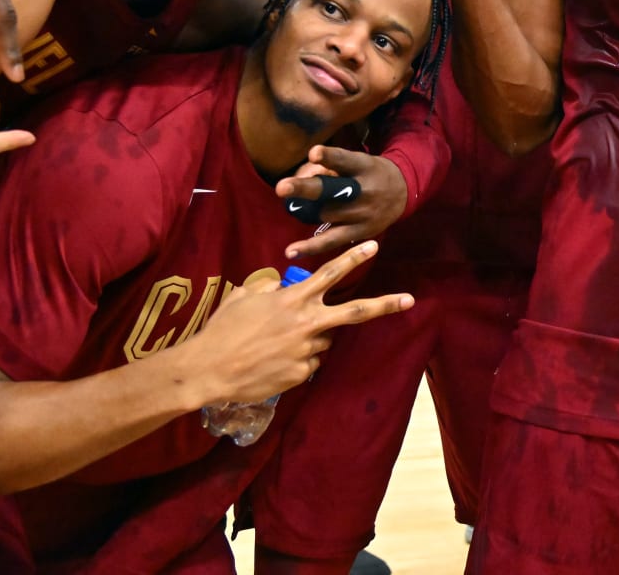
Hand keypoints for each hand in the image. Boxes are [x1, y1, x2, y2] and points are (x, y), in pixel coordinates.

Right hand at [186, 240, 412, 406]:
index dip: (353, 258)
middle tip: (409, 300)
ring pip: (323, 340)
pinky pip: (309, 362)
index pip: (330, 273)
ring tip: (277, 343)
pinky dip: (297, 360)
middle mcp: (307, 322)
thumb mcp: (243, 297)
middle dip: (385, 304)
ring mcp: (307, 350)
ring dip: (311, 338)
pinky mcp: (302, 373)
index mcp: (293, 299)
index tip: (374, 245)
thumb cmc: (222, 330)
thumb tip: (282, 286)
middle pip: (354, 312)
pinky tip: (273, 362)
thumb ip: (268, 289)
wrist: (209, 370)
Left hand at [278, 145, 407, 261]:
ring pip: (324, 213)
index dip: (329, 156)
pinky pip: (331, 241)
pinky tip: (291, 251)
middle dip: (306, 188)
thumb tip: (298, 179)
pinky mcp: (359, 232)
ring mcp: (361, 213)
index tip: (313, 153)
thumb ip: (331, 168)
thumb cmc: (369, 173)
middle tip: (282, 187)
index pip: (344, 160)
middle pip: (331, 190)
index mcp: (363, 167)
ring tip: (290, 205)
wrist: (402, 193)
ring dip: (304, 210)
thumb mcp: (358, 162)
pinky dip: (310, 247)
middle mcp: (363, 190)